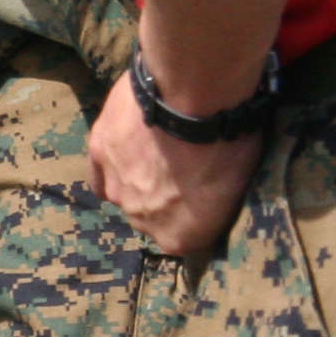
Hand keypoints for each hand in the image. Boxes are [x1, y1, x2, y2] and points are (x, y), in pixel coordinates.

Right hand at [86, 71, 261, 259]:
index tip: (202, 194)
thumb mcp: (237, 188)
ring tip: (156, 148)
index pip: (184, 239)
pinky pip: (99, 171)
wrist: (193, 98)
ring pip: (124, 193)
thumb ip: (214, 206)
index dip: (192, 215)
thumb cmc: (228, 144)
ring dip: (137, 178)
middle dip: (162, 199)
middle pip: (149, 218)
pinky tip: (124, 149)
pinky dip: (110, 165)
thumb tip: (210, 201)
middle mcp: (142, 221)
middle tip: (180, 167)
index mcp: (179, 238)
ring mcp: (116, 188)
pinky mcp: (98, 153)